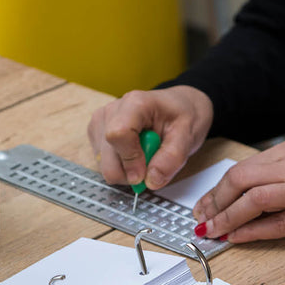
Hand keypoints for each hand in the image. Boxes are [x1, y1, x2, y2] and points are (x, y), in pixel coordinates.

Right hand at [87, 86, 212, 189]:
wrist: (178, 107)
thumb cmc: (182, 116)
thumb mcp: (188, 135)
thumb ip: (172, 158)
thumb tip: (152, 180)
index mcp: (135, 104)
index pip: (118, 135)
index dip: (130, 161)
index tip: (146, 173)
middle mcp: (112, 110)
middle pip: (107, 158)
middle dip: (130, 172)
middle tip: (153, 163)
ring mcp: (101, 122)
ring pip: (104, 165)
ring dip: (127, 169)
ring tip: (146, 153)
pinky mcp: (96, 134)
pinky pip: (103, 164)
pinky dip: (121, 166)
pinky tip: (135, 152)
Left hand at [192, 138, 284, 241]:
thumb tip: (254, 188)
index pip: (244, 168)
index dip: (219, 188)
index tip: (207, 202)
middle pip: (241, 181)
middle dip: (215, 202)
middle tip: (202, 218)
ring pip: (254, 201)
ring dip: (227, 218)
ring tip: (213, 231)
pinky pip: (278, 225)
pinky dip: (253, 232)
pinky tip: (238, 237)